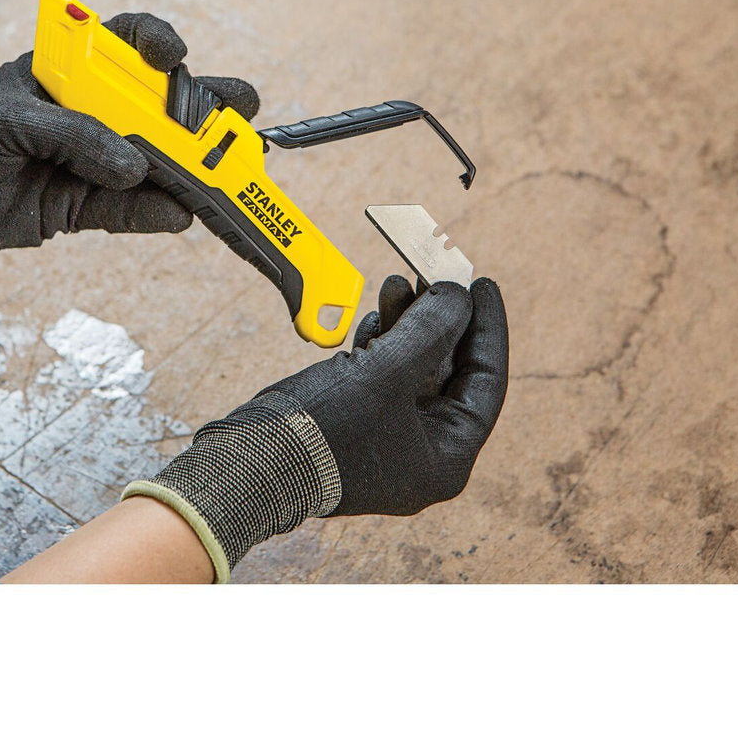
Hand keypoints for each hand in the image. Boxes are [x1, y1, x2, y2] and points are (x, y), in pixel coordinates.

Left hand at [0, 13, 258, 259]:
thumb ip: (71, 136)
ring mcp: (90, 162)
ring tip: (227, 176)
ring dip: (192, 168)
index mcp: (71, 72)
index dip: (158, 46)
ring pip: (154, 162)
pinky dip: (155, 213)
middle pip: (160, 107)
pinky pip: (127, 211)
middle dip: (203, 110)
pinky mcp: (79, 208)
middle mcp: (91, 113)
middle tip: (237, 116)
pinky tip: (183, 215)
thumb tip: (135, 167)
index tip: (171, 59)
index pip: (128, 46)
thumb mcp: (6, 120)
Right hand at [123, 276, 508, 581]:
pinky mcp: (358, 424)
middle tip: (435, 275)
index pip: (486, 383)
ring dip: (407, 323)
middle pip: (449, 372)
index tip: (483, 283)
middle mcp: (423, 452)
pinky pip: (384, 375)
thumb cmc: (322, 430)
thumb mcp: (386, 372)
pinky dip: (382, 342)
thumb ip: (430, 329)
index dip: (487, 329)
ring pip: (414, 368)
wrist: (250, 462)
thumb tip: (459, 294)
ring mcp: (389, 439)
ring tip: (396, 282)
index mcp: (447, 458)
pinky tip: (375, 315)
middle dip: (439, 320)